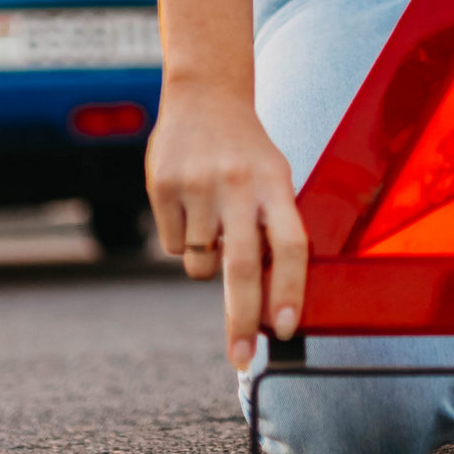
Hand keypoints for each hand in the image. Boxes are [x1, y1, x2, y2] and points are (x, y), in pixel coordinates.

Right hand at [145, 79, 308, 370]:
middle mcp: (238, 184)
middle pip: (242, 268)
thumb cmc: (247, 151)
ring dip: (207, 261)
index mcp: (275, 182)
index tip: (287, 328)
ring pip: (201, 264)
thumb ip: (274, 228)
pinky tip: (190, 207)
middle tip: (241, 358)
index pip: (291, 245)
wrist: (205, 95)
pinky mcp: (162, 186)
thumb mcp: (274, 177)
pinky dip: (183, 241)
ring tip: (214, 220)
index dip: (291, 290)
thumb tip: (271, 304)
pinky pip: (174, 246)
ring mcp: (197, 185)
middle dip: (242, 320)